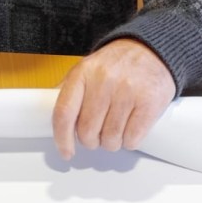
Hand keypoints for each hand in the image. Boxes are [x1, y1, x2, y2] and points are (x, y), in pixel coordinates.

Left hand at [52, 39, 175, 159]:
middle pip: (87, 132)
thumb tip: (49, 118)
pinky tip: (130, 127)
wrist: (152, 50)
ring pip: (110, 139)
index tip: (66, 152)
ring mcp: (128, 92)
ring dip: (111, 142)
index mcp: (83, 73)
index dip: (62, 139)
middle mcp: (104, 81)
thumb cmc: (117, 64)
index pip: (64, 113)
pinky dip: (129, 141)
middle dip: (92, 140)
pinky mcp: (149, 103)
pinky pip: (132, 139)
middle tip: (98, 134)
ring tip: (116, 128)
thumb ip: (69, 92)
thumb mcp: (87, 69)